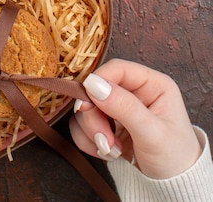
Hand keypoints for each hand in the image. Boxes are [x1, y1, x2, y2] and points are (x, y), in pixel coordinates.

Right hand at [69, 58, 201, 178]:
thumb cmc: (175, 158)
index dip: (97, 82)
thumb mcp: (152, 132)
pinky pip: (83, 127)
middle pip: (96, 90)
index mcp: (152, 85)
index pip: (117, 69)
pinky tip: (107, 153)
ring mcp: (119, 110)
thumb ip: (124, 106)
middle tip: (105, 140)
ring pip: (87, 109)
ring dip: (93, 132)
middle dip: (95, 118)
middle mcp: (134, 93)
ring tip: (113, 151)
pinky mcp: (108, 127)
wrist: (174, 189)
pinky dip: (89, 141)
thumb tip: (93, 84)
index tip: (86, 103)